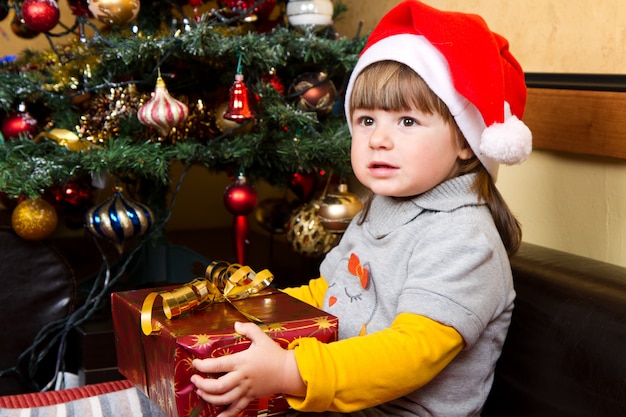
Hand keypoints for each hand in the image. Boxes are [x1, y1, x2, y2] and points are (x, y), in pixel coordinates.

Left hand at [190, 321, 304, 416]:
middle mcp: (241, 377)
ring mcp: (245, 389)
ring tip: (201, 392)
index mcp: (241, 362)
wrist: (288, 371)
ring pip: (224, 399)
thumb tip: (235, 324)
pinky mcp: (250, 397)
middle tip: (194, 380)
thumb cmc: (274, 354)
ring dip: (209, 397)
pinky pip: (236, 409)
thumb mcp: (261, 337)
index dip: (203, 365)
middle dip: (202, 385)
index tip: (195, 364)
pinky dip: (226, 415)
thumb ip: (248, 329)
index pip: (217, 365)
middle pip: (217, 386)